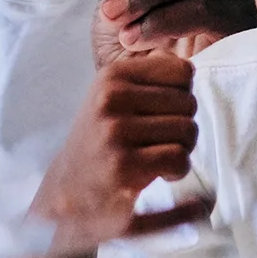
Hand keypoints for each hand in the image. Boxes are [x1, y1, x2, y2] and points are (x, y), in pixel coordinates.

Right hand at [30, 51, 208, 252]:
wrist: (68, 190)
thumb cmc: (100, 142)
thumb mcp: (112, 98)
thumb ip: (148, 77)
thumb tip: (185, 66)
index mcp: (112, 76)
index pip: (182, 72)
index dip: (183, 96)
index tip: (164, 115)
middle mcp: (111, 98)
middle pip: (188, 103)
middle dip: (184, 126)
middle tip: (161, 143)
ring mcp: (116, 132)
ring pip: (187, 130)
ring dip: (183, 149)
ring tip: (159, 158)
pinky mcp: (124, 166)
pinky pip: (179, 158)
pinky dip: (178, 170)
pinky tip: (161, 174)